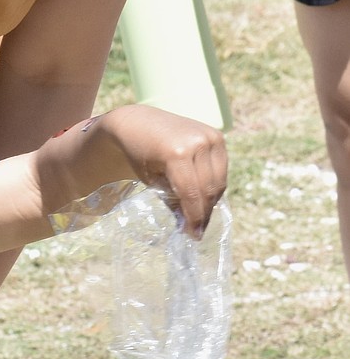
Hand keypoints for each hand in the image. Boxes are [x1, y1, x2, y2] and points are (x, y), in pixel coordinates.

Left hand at [100, 104, 226, 237]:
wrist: (138, 122)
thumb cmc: (140, 154)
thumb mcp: (152, 180)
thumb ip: (173, 200)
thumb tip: (189, 226)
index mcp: (177, 153)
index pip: (192, 194)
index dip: (194, 218)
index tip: (192, 235)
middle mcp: (198, 142)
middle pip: (209, 189)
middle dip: (204, 213)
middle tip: (197, 231)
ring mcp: (210, 136)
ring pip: (219, 181)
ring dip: (211, 202)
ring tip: (200, 217)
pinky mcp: (217, 135)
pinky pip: (221, 168)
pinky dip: (214, 184)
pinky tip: (204, 197)